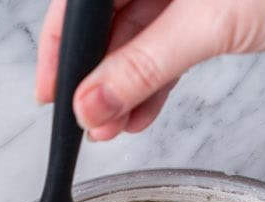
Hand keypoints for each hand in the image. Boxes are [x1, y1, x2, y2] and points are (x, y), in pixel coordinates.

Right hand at [36, 0, 264, 139]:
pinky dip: (153, 79)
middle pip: (106, 19)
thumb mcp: (212, 24)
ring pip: (135, 35)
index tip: (52, 94)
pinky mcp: (212, 2)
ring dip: (123, 84)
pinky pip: (166, 42)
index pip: (81, 1)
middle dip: (95, 76)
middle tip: (89, 122)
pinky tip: (141, 111)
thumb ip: (144, 66)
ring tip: (114, 127)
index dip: (60, 47)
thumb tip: (91, 103)